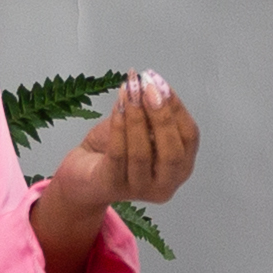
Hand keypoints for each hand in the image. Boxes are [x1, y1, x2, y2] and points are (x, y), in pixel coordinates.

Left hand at [46, 74, 198, 210]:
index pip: (189, 137)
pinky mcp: (113, 186)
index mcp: (180, 168)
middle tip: (149, 87)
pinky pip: (117, 154)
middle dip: (161, 116)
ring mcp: (139, 190)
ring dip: (136, 117)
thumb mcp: (143, 130)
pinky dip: (118, 127)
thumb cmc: (117, 150)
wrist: (83, 175)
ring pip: (141, 154)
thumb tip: (155, 85)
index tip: (161, 83)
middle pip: (171, 152)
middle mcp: (165, 184)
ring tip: (130, 90)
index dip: (177, 108)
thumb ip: (153, 115)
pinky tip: (118, 105)